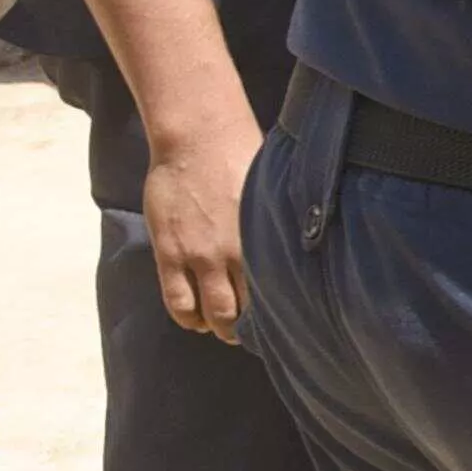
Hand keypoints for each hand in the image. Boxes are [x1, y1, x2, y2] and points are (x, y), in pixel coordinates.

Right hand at [141, 104, 266, 341]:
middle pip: (245, 311)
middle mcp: (236, 253)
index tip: (284, 322)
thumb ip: (278, 224)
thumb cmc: (242, 156)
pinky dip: (187, 317)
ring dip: (216, 327)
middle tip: (248, 333)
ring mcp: (200, 256)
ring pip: (211, 313)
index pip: (278, 292)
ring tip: (220, 328)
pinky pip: (177, 300)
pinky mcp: (170, 254)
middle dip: (246, 329)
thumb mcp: (271, 192)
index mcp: (266, 239)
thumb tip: (301, 242)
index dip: (279, 314)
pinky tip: (194, 319)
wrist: (199, 138)